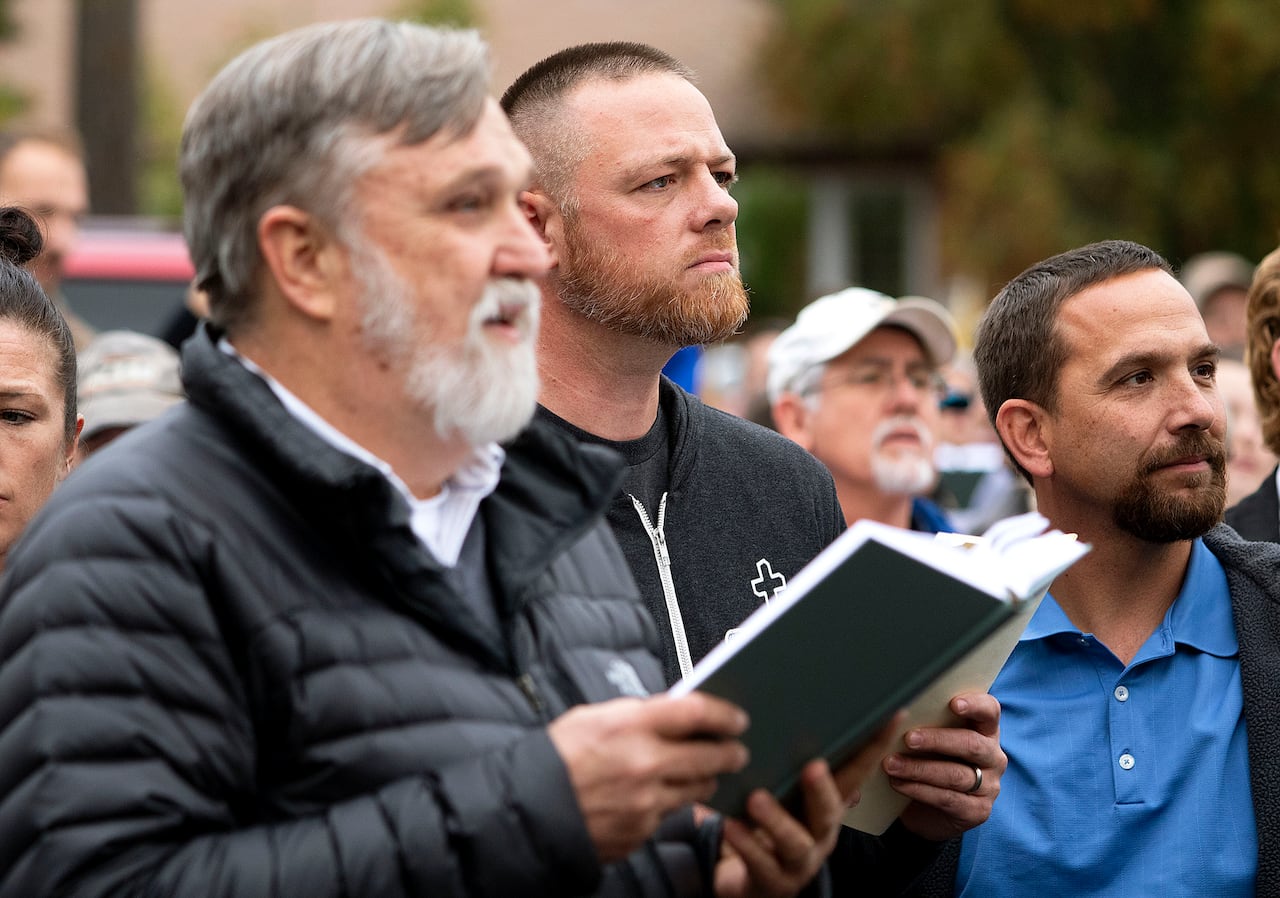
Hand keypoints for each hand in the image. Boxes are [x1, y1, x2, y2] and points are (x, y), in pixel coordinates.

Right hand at [549, 693, 748, 862]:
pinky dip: (672, 803)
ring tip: (705, 772)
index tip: (737, 718)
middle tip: (737, 750)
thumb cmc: (557, 758)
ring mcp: (646, 802)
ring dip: (706, 779)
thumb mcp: (593, 717)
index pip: (696, 712)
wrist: (529, 810)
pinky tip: (664, 795)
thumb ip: (637, 715)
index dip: (724, 714)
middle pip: (711, 755)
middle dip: (730, 752)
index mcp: (631, 726)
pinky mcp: (642, 831)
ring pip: (698, 788)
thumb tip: (671, 713)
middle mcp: (645, 764)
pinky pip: (671, 814)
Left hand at [713, 716, 901, 897]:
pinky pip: (761, 864)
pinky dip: (746, 843)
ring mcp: (800, 862)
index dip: (874, 745)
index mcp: (827, 805)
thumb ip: (783, 760)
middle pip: (830, 811)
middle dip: (823, 789)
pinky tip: (730, 823)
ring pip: (796, 842)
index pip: (855, 773)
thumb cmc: (764, 826)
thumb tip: (777, 706)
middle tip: (813, 767)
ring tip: (756, 799)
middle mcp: (821, 834)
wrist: (746, 881)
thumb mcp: (778, 791)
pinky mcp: (773, 882)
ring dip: (777, 819)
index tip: (891, 713)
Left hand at [884, 691, 1004, 840]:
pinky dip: (919, 790)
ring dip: (919, 769)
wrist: (929, 809)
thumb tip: (895, 710)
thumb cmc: (930, 760)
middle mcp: (993, 757)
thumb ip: (924, 721)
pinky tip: (899, 784)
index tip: (953, 703)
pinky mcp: (978, 811)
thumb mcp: (931, 739)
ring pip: (956, 774)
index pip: (990, 711)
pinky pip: (948, 798)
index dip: (975, 705)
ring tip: (891, 764)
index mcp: (985, 730)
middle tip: (908, 738)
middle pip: (971, 744)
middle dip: (937, 740)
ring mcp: (989, 786)